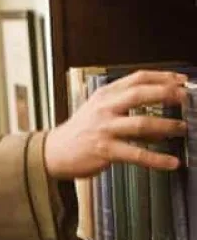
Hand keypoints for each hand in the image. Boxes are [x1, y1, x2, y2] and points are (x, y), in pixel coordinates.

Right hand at [44, 70, 187, 179]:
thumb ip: (127, 111)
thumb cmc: (80, 131)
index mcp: (104, 95)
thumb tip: (160, 120)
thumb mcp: (99, 112)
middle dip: (167, 94)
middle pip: (139, 94)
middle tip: (185, 98)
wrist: (54, 151)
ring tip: (182, 128)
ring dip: (167, 126)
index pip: (137, 78)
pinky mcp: (105, 149)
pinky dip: (157, 159)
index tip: (181, 80)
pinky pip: (136, 154)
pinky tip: (171, 162)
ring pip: (141, 124)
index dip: (162, 77)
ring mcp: (104, 128)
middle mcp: (104, 108)